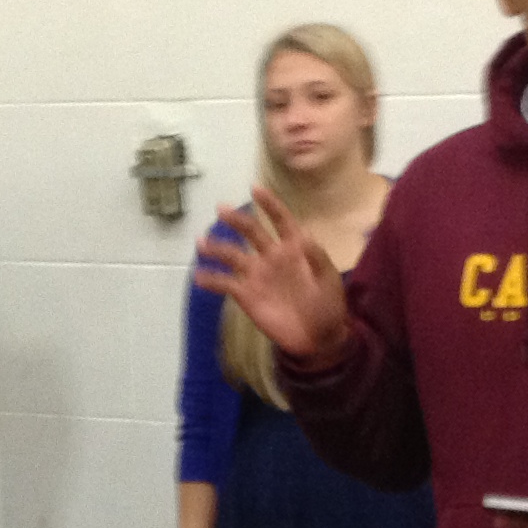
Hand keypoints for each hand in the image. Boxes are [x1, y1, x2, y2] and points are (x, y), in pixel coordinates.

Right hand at [193, 188, 349, 362]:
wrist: (317, 337)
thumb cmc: (328, 305)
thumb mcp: (328, 280)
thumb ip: (317, 258)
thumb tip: (304, 236)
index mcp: (294, 248)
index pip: (280, 220)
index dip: (269, 204)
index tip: (254, 189)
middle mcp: (272, 256)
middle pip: (251, 232)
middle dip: (237, 220)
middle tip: (222, 209)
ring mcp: (257, 275)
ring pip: (233, 255)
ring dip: (217, 248)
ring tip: (201, 242)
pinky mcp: (247, 295)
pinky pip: (226, 284)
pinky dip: (211, 280)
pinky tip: (198, 277)